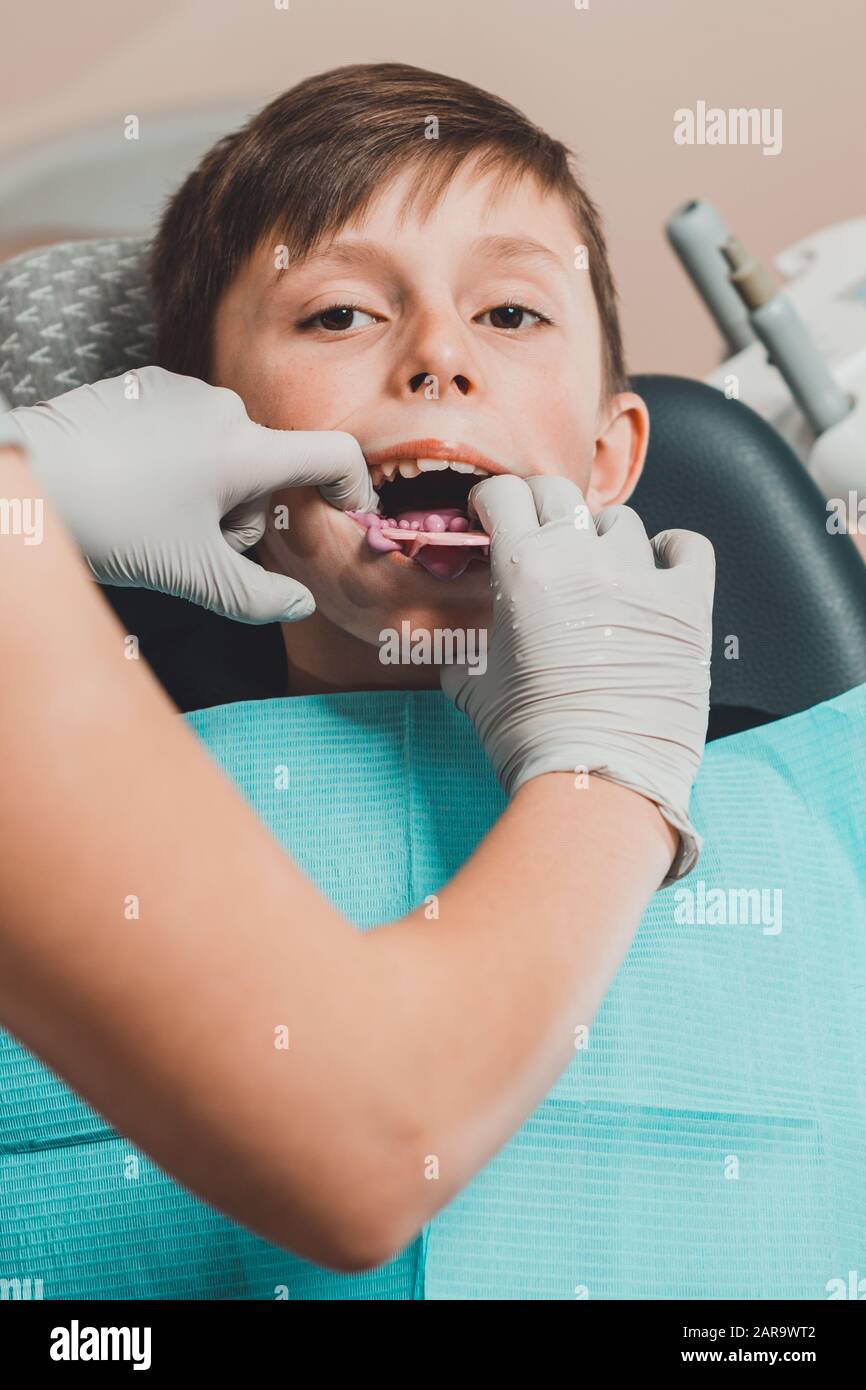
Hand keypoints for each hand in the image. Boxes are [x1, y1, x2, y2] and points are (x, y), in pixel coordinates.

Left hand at [1, 367, 378, 622]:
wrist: (27, 476)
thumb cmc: (112, 524)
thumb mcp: (191, 575)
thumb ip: (257, 598)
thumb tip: (301, 603)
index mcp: (247, 450)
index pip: (333, 454)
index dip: (353, 485)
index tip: (345, 512)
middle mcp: (223, 408)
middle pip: (267, 466)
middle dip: (244, 511)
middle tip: (193, 545)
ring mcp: (181, 390)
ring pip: (225, 449)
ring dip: (209, 487)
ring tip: (153, 516)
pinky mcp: (145, 383)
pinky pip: (186, 427)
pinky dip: (175, 459)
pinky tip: (133, 483)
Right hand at [440, 475, 715, 886]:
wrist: (597, 782)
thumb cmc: (528, 739)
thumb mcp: (472, 684)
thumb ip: (466, 645)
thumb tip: (462, 642)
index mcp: (523, 570)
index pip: (504, 495)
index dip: (492, 501)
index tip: (492, 515)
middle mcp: (583, 560)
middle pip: (559, 493)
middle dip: (541, 508)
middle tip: (538, 537)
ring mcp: (641, 578)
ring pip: (621, 521)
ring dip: (602, 538)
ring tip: (597, 571)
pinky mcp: (688, 605)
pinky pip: (687, 547)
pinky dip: (671, 551)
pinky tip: (658, 568)